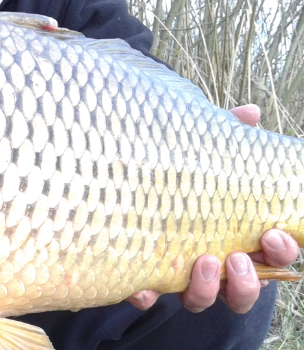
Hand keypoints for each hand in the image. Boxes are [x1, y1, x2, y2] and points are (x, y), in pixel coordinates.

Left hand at [128, 104, 298, 312]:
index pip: (273, 254)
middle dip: (246, 280)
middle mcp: (215, 263)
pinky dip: (145, 295)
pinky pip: (148, 296)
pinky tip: (141, 289)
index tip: (272, 234)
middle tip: (236, 257)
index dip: (280, 250)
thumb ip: (228, 136)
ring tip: (201, 262)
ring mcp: (181, 275)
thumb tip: (250, 112)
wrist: (130, 193)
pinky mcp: (147, 279)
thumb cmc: (184, 177)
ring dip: (206, 289)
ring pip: (202, 299)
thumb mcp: (205, 156)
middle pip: (244, 289)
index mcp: (239, 237)